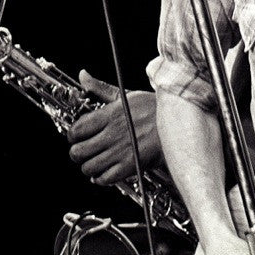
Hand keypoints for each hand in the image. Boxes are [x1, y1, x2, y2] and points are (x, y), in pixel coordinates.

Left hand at [66, 69, 162, 183]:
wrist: (181, 124)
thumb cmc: (156, 109)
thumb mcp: (127, 95)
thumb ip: (100, 88)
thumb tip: (83, 75)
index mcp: (110, 115)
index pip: (76, 130)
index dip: (72, 136)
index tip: (77, 137)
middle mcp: (113, 134)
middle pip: (77, 152)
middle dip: (77, 153)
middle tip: (84, 151)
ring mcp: (122, 151)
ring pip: (89, 167)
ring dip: (88, 167)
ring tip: (95, 162)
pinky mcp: (132, 165)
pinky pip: (106, 178)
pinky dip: (101, 178)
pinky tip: (105, 172)